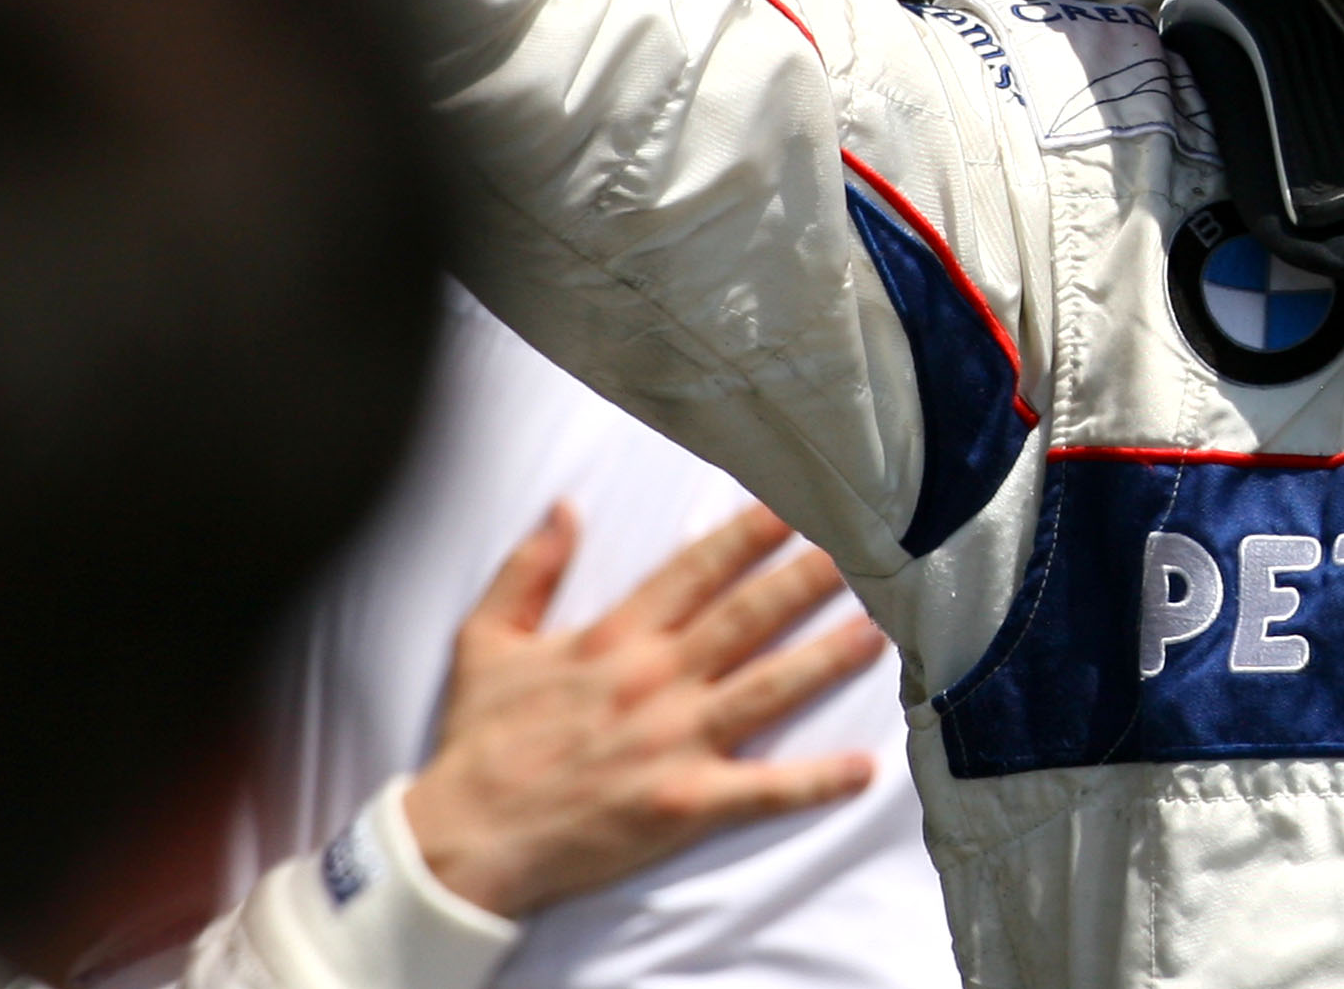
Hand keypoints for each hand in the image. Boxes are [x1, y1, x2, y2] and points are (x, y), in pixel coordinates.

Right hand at [399, 501, 886, 918]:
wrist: (459, 841)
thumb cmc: (477, 745)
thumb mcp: (485, 641)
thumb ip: (529, 569)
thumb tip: (566, 506)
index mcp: (612, 639)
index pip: (695, 569)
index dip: (750, 532)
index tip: (797, 502)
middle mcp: (652, 681)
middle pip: (748, 615)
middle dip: (810, 577)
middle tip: (867, 547)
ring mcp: (673, 743)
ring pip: (769, 688)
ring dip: (829, 657)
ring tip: (884, 629)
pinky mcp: (683, 804)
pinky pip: (761, 789)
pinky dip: (814, 781)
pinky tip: (864, 768)